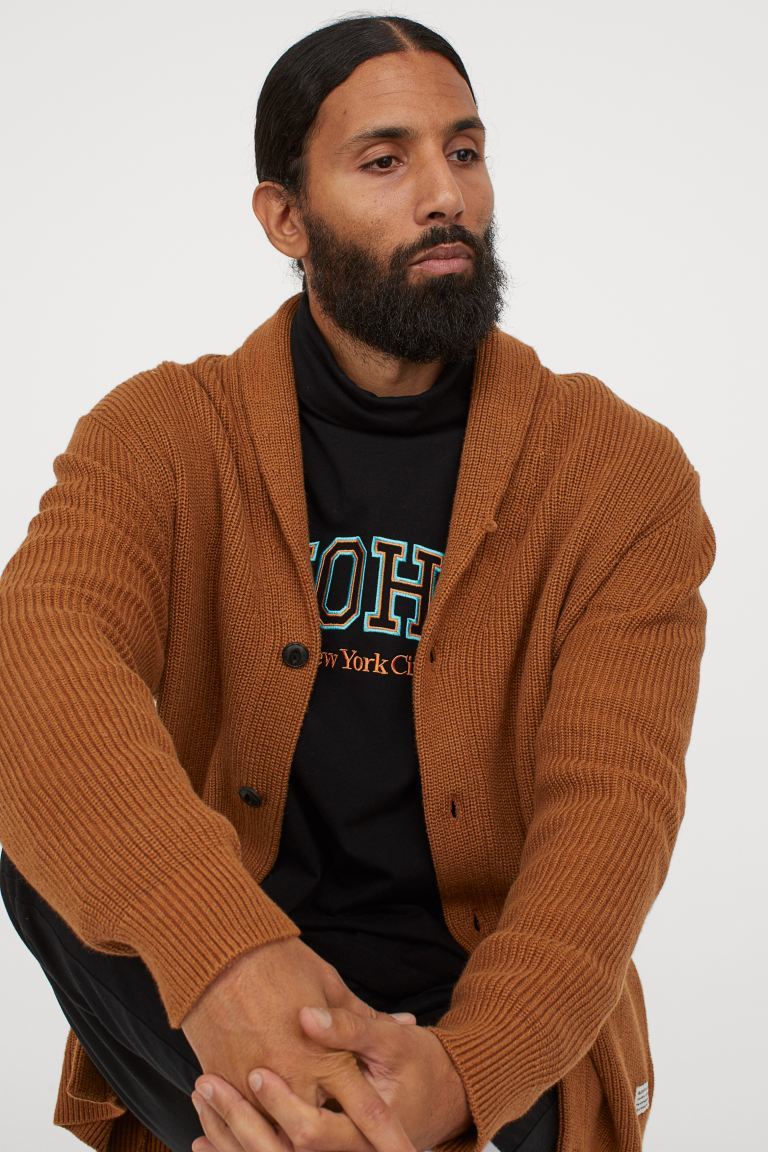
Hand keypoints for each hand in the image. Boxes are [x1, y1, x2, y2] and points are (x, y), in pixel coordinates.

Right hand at [181, 937, 416, 1151]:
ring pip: (280, 1138)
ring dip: (292, 1136)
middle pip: (321, 1136)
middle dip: (340, 1144)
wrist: (219, 954)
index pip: (368, 1111)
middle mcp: (295, 1081)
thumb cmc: (280, 962)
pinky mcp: (227, 1086)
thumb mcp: (329, 985)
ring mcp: (257, 1089)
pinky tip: (266, 1130)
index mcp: (326, 1058)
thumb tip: (405, 1022)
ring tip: (302, 1136)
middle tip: (364, 1148)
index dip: (391, 1138)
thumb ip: (362, 1018)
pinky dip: (257, 1128)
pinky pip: (244, 1124)